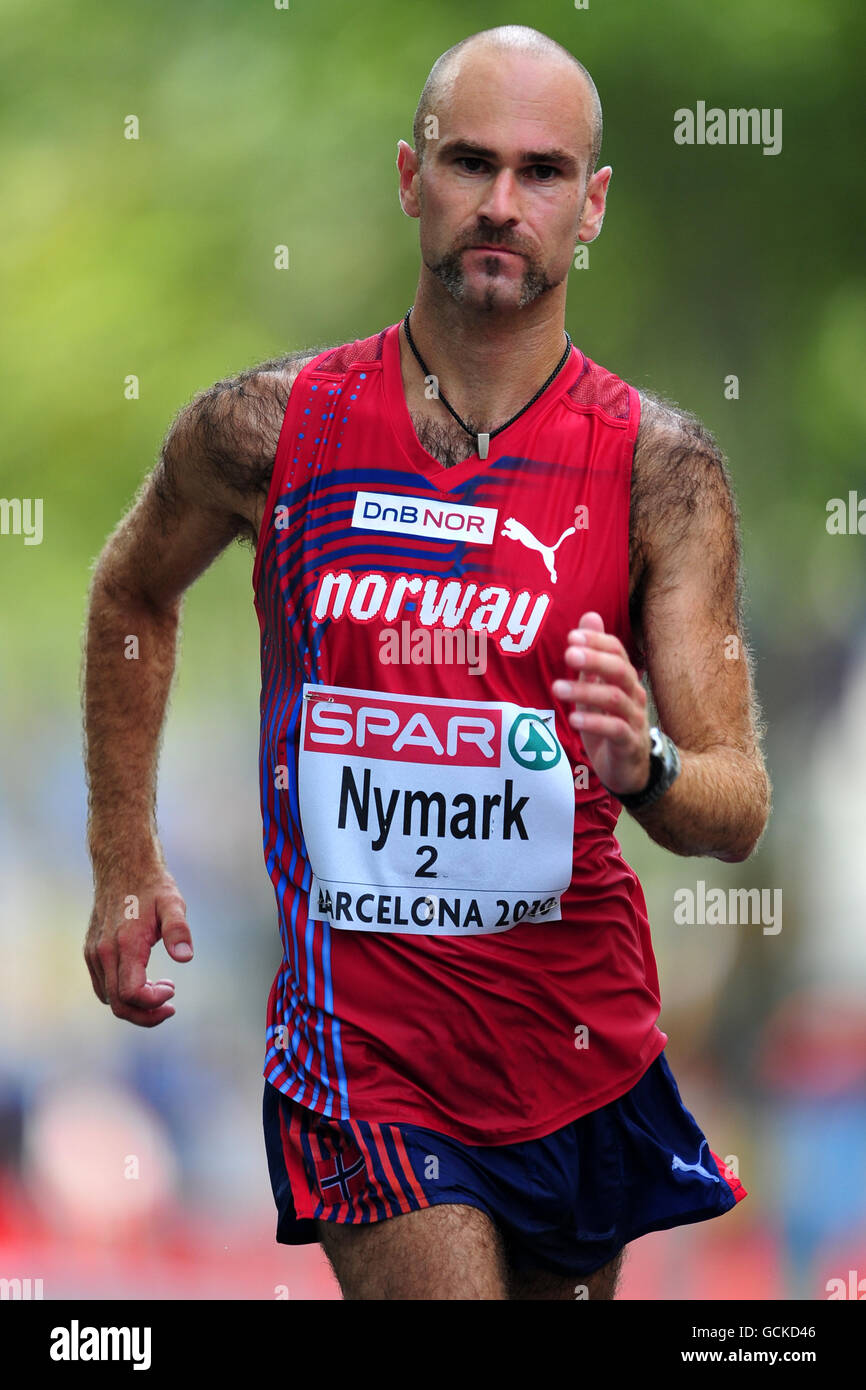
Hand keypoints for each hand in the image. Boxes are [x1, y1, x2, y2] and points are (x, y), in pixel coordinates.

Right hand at [85, 863, 193, 1025]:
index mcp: (125, 944)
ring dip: (136, 1004)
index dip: (153, 1003)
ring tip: (162, 988)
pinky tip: (145, 980)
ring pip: (109, 998)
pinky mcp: (91, 951)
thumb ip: (179, 930)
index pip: (131, 994)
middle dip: (146, 1014)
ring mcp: (94, 953)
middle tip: (171, 1005)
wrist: (122, 865)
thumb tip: (186, 957)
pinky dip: (122, 993)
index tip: (173, 989)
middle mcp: (103, 952)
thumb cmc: (152, 885)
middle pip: (119, 1004)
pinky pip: (103, 986)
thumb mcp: (172, 903)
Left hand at [551, 611, 650, 795]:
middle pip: (620, 670)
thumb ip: (593, 657)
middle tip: (568, 654)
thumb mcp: (597, 689)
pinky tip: (573, 719)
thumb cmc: (611, 725)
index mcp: (625, 680)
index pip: (617, 652)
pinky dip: (595, 723)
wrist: (629, 771)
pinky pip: (616, 729)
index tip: (571, 637)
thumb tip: (590, 616)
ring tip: (557, 688)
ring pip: (616, 699)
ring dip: (585, 691)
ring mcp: (635, 720)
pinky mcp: (630, 745)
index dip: (597, 642)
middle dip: (594, 660)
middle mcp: (634, 696)